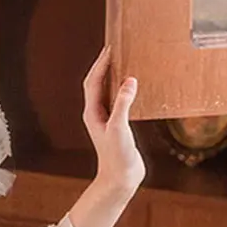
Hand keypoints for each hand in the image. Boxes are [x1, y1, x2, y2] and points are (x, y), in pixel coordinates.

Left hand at [82, 45, 144, 201]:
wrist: (120, 179)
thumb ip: (123, 104)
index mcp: (92, 113)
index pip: (93, 81)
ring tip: (123, 61)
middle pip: (96, 83)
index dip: (100, 64)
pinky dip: (123, 90)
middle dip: (104, 65)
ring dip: (112, 76)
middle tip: (115, 48)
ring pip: (106, 91)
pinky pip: (118, 101)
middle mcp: (96, 114)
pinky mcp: (117, 126)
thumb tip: (129, 81)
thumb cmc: (117, 157)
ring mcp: (106, 120)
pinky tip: (133, 86)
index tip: (110, 48)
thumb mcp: (120, 128)